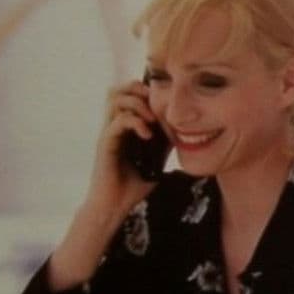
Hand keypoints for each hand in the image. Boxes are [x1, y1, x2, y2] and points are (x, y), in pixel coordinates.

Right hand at [86, 80, 160, 218]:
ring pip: (114, 99)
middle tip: (156, 103)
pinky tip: (148, 135)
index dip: (146, 90)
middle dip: (138, 89)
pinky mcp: (105, 144)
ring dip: (137, 103)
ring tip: (152, 119)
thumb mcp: (157, 158)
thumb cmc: (135, 183)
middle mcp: (114, 125)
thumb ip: (166, 142)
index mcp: (125, 126)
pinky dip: (135, 122)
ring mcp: (109, 133)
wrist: (116, 204)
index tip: (166, 101)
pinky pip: (117, 122)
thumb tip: (187, 132)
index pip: (130, 94)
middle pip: (118, 89)